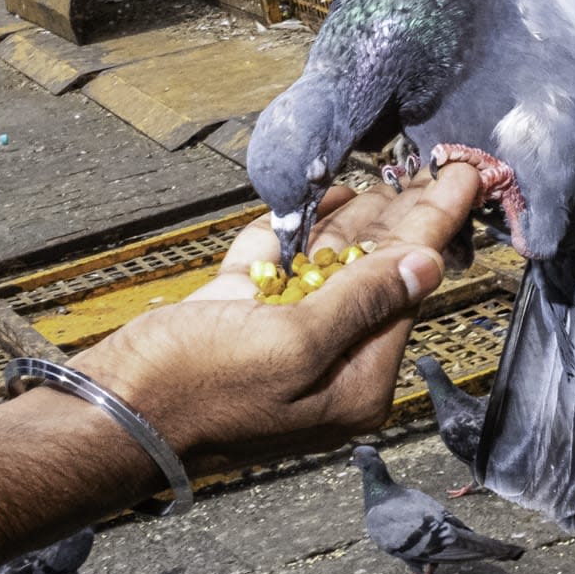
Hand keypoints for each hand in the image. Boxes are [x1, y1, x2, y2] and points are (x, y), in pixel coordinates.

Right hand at [73, 165, 480, 473]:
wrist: (107, 411)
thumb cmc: (195, 393)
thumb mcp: (293, 347)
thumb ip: (362, 303)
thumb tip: (425, 266)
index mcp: (355, 382)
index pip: (411, 288)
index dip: (438, 226)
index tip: (467, 177)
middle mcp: (328, 360)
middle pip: (379, 272)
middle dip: (405, 215)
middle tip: (436, 162)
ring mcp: (283, 334)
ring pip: (332, 262)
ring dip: (358, 216)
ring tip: (393, 169)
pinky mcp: (241, 313)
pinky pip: (282, 261)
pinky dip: (300, 226)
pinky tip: (327, 193)